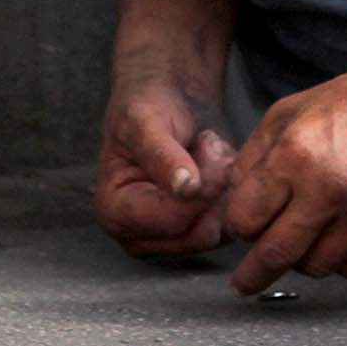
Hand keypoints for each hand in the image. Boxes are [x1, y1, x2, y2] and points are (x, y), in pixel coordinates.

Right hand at [94, 56, 237, 258]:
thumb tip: (185, 188)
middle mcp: (139, 239)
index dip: (200, 187)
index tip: (210, 143)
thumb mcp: (146, 121)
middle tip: (210, 144)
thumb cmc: (148, 107)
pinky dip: (232, 194)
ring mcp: (170, 243)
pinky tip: (219, 167)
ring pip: (220, 231)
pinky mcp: (198, 237)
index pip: (170, 219)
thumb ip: (162, 155)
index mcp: (114, 214)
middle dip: (213, 185)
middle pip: (197, 232)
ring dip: (225, 187)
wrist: (170, 102)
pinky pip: (231, 225)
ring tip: (212, 151)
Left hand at [218, 48, 346, 293]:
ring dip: (301, 261)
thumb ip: (254, 156)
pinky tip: (336, 237)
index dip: (238, 227)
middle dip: (254, 273)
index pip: (245, 218)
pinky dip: (338, 262)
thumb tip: (236, 199)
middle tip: (246, 281)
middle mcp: (327, 190)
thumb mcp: (289, 111)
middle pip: (275, 255)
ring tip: (304, 237)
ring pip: (315, 268)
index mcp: (294, 156)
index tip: (242, 228)